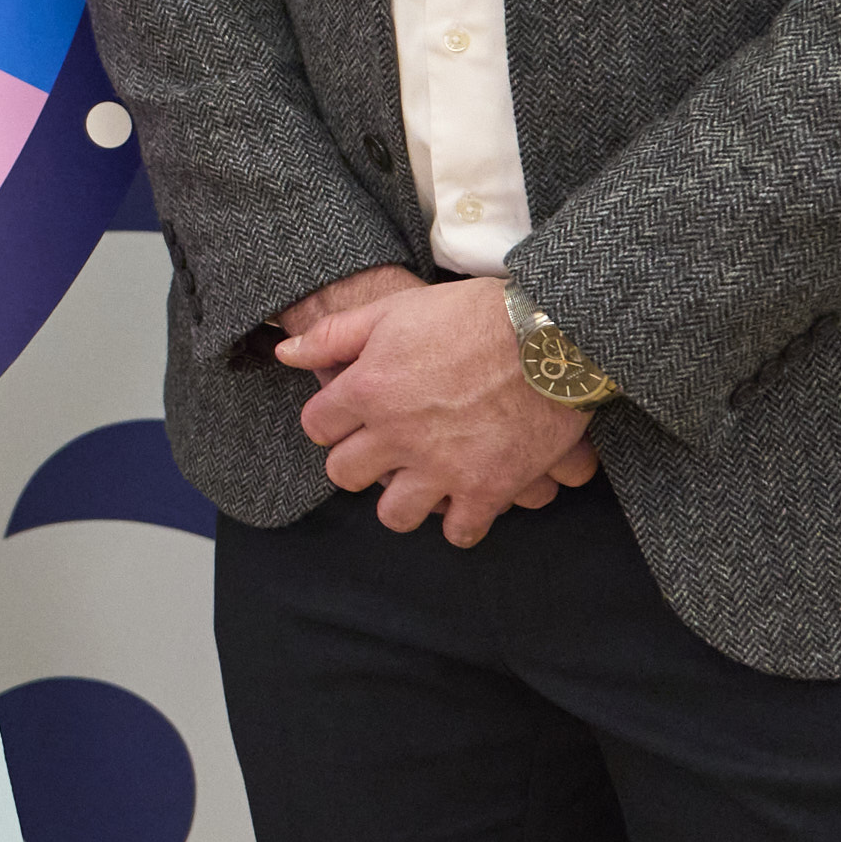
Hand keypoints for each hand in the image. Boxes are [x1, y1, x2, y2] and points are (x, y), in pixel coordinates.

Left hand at [275, 273, 601, 545]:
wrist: (554, 333)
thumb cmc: (474, 314)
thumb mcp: (395, 309)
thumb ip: (335, 335)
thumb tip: (286, 353)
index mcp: (368, 388)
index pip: (317, 427)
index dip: (331, 422)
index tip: (350, 419)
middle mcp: (396, 434)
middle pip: (345, 474)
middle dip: (359, 463)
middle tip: (383, 451)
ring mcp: (441, 466)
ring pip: (394, 514)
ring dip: (403, 501)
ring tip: (420, 481)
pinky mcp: (487, 488)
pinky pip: (459, 531)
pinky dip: (461, 522)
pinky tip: (466, 500)